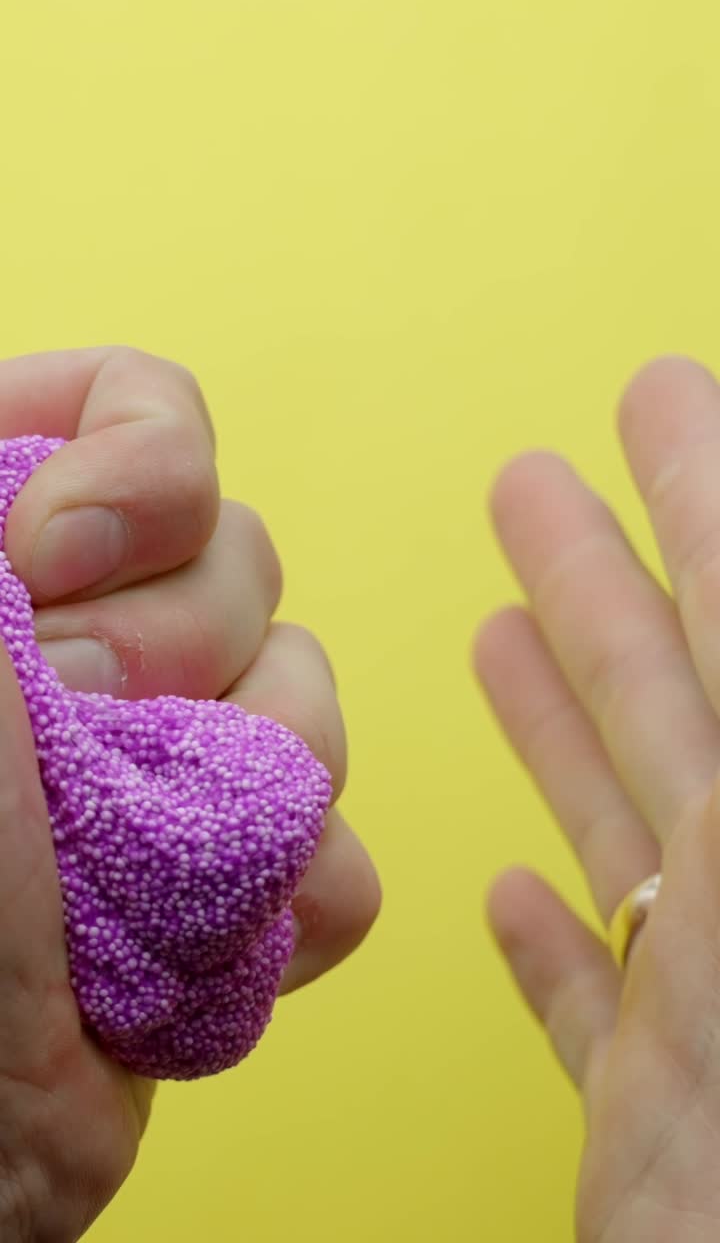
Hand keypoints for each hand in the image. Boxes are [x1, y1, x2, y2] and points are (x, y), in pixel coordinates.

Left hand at [0, 347, 379, 1240]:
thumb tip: (55, 482)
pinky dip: (301, 896)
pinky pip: (348, 844)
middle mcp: (99, 636)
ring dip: (255, 776)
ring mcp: (176, 757)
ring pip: (314, 691)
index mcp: (13, 550)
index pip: (142, 409)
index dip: (146, 467)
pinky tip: (210, 940)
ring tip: (147, 860)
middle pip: (246, 552)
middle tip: (75, 733)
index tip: (60, 553)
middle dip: (177, 648)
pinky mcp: (234, 873)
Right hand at [474, 358, 719, 1241]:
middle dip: (598, 575)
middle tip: (531, 480)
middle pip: (664, 693)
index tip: (660, 396)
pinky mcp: (651, 1106)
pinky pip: (591, 998)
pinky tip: (518, 886)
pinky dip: (553, 940)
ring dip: (556, 719)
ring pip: (617, 819)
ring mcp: (705, 995)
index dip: (704, 489)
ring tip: (498, 627)